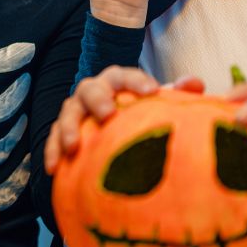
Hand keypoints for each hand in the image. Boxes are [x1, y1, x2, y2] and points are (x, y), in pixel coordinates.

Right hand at [44, 66, 203, 173]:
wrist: (116, 131)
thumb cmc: (143, 117)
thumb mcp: (161, 106)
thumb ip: (178, 94)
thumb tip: (194, 83)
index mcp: (118, 82)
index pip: (126, 76)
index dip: (137, 81)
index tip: (152, 92)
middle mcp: (94, 92)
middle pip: (90, 89)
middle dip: (98, 100)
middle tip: (107, 113)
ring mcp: (76, 111)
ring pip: (68, 112)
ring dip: (68, 127)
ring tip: (74, 147)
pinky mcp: (62, 132)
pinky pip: (52, 139)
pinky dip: (52, 151)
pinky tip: (54, 169)